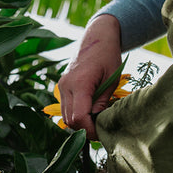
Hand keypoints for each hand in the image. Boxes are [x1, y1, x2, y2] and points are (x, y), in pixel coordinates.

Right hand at [58, 14, 121, 139]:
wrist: (97, 37)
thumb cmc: (108, 55)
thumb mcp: (111, 80)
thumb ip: (103, 102)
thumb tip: (98, 122)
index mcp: (79, 83)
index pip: (79, 117)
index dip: (89, 130)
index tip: (100, 134)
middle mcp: (66, 86)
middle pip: (70, 120)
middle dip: (84, 129)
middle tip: (100, 131)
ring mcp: (61, 86)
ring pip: (65, 116)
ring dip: (79, 123)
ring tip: (95, 122)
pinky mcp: (62, 87)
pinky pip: (65, 108)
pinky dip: (75, 115)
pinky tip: (89, 114)